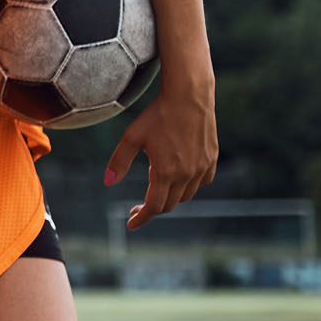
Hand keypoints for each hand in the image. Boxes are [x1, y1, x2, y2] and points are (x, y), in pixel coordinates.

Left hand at [103, 75, 216, 230]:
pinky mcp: (212, 160)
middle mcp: (187, 174)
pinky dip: (188, 187)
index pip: (154, 206)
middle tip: (136, 208)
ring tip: (155, 192)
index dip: (141, 218)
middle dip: (152, 210)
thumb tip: (108, 183)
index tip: (130, 224)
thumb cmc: (157, 115)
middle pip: (169, 204)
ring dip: (170, 199)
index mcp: (165, 172)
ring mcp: (202, 168)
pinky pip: (201, 183)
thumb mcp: (132, 137)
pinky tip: (178, 180)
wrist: (189, 97)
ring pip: (186, 196)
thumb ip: (119, 161)